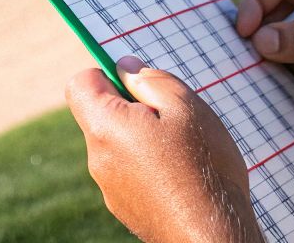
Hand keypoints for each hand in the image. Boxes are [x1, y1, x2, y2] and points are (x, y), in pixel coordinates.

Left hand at [67, 56, 262, 242]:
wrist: (212, 235)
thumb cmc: (204, 168)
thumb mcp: (186, 108)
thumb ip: (150, 81)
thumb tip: (125, 67)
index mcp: (105, 127)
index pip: (80, 84)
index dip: (106, 73)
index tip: (138, 82)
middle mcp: (97, 158)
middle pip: (101, 114)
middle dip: (132, 107)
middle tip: (172, 117)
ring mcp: (109, 187)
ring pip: (118, 144)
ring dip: (143, 137)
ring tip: (182, 150)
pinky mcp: (124, 207)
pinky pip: (128, 171)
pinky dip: (148, 165)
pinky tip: (180, 175)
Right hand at [235, 0, 293, 154]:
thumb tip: (259, 39)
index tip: (246, 26)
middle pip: (275, 8)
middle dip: (256, 26)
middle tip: (239, 50)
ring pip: (275, 38)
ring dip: (260, 52)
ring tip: (245, 68)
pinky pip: (284, 66)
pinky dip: (270, 73)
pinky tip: (260, 83)